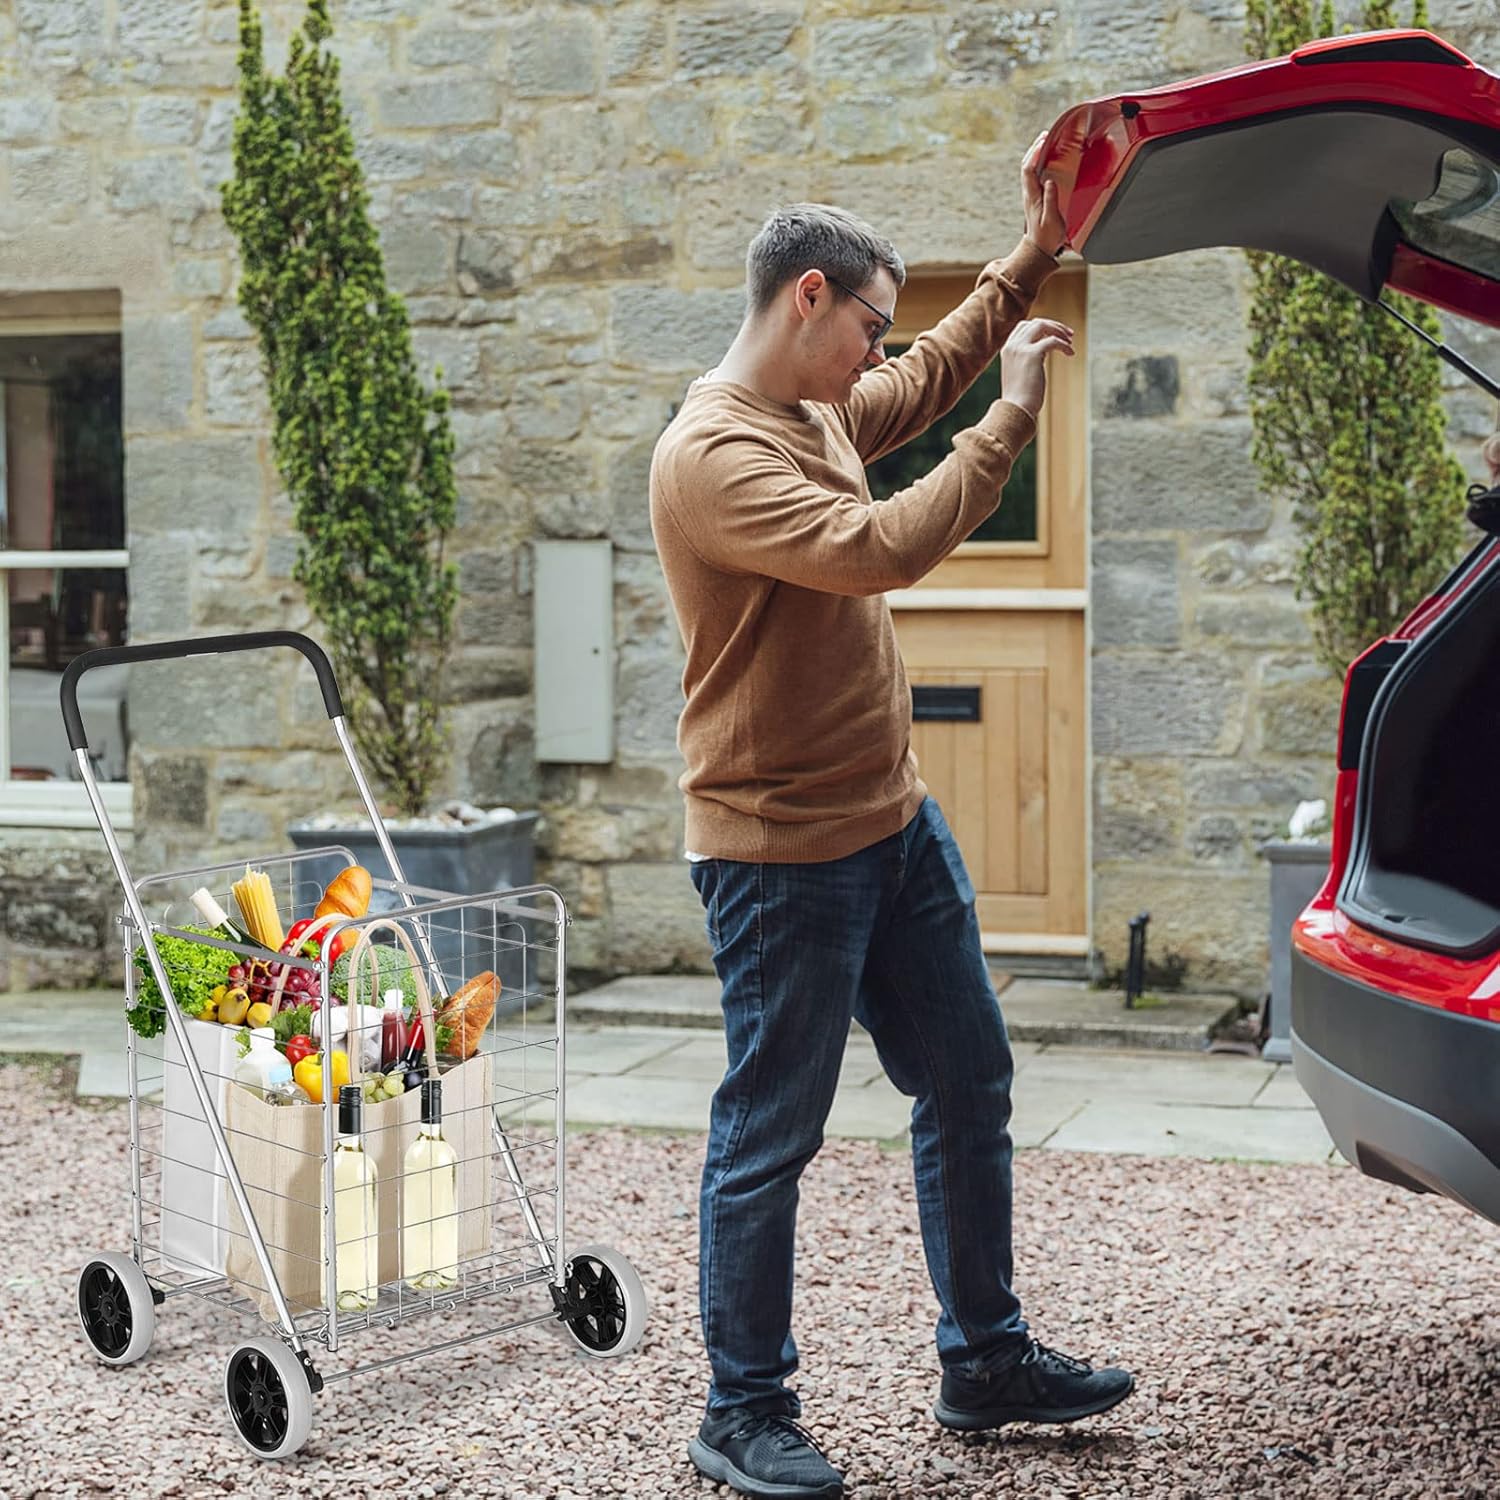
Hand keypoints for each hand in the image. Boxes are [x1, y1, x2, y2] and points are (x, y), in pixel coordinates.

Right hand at [1000, 318, 1074, 417]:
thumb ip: (1026, 361)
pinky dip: (1064, 345)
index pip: (1024, 327)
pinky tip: (1070, 354)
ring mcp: (1021, 348)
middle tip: (1069, 335)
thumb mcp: (1019, 374)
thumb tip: (1042, 356)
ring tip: (1070, 341)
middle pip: (1035, 323)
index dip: (1042, 327)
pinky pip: (1053, 341)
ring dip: (1059, 331)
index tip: (1055, 334)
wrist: (1015, 410)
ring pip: (1043, 326)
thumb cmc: (1019, 399)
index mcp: (1007, 349)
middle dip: (1054, 326)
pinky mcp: (1032, 354)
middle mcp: (1012, 345)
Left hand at [1022, 131, 1066, 256]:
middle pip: (1027, 166)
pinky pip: (1034, 176)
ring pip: (1029, 170)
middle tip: (1045, 136)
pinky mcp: (1035, 197)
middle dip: (1034, 149)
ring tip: (1046, 142)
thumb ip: (1051, 200)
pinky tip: (1047, 160)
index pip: (1029, 169)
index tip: (1044, 141)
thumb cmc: (1047, 236)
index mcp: (1032, 196)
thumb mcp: (1052, 219)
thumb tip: (1050, 181)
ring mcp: (1031, 195)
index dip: (1034, 153)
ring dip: (1036, 155)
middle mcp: (1029, 193)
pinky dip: (1039, 164)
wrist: (1039, 248)